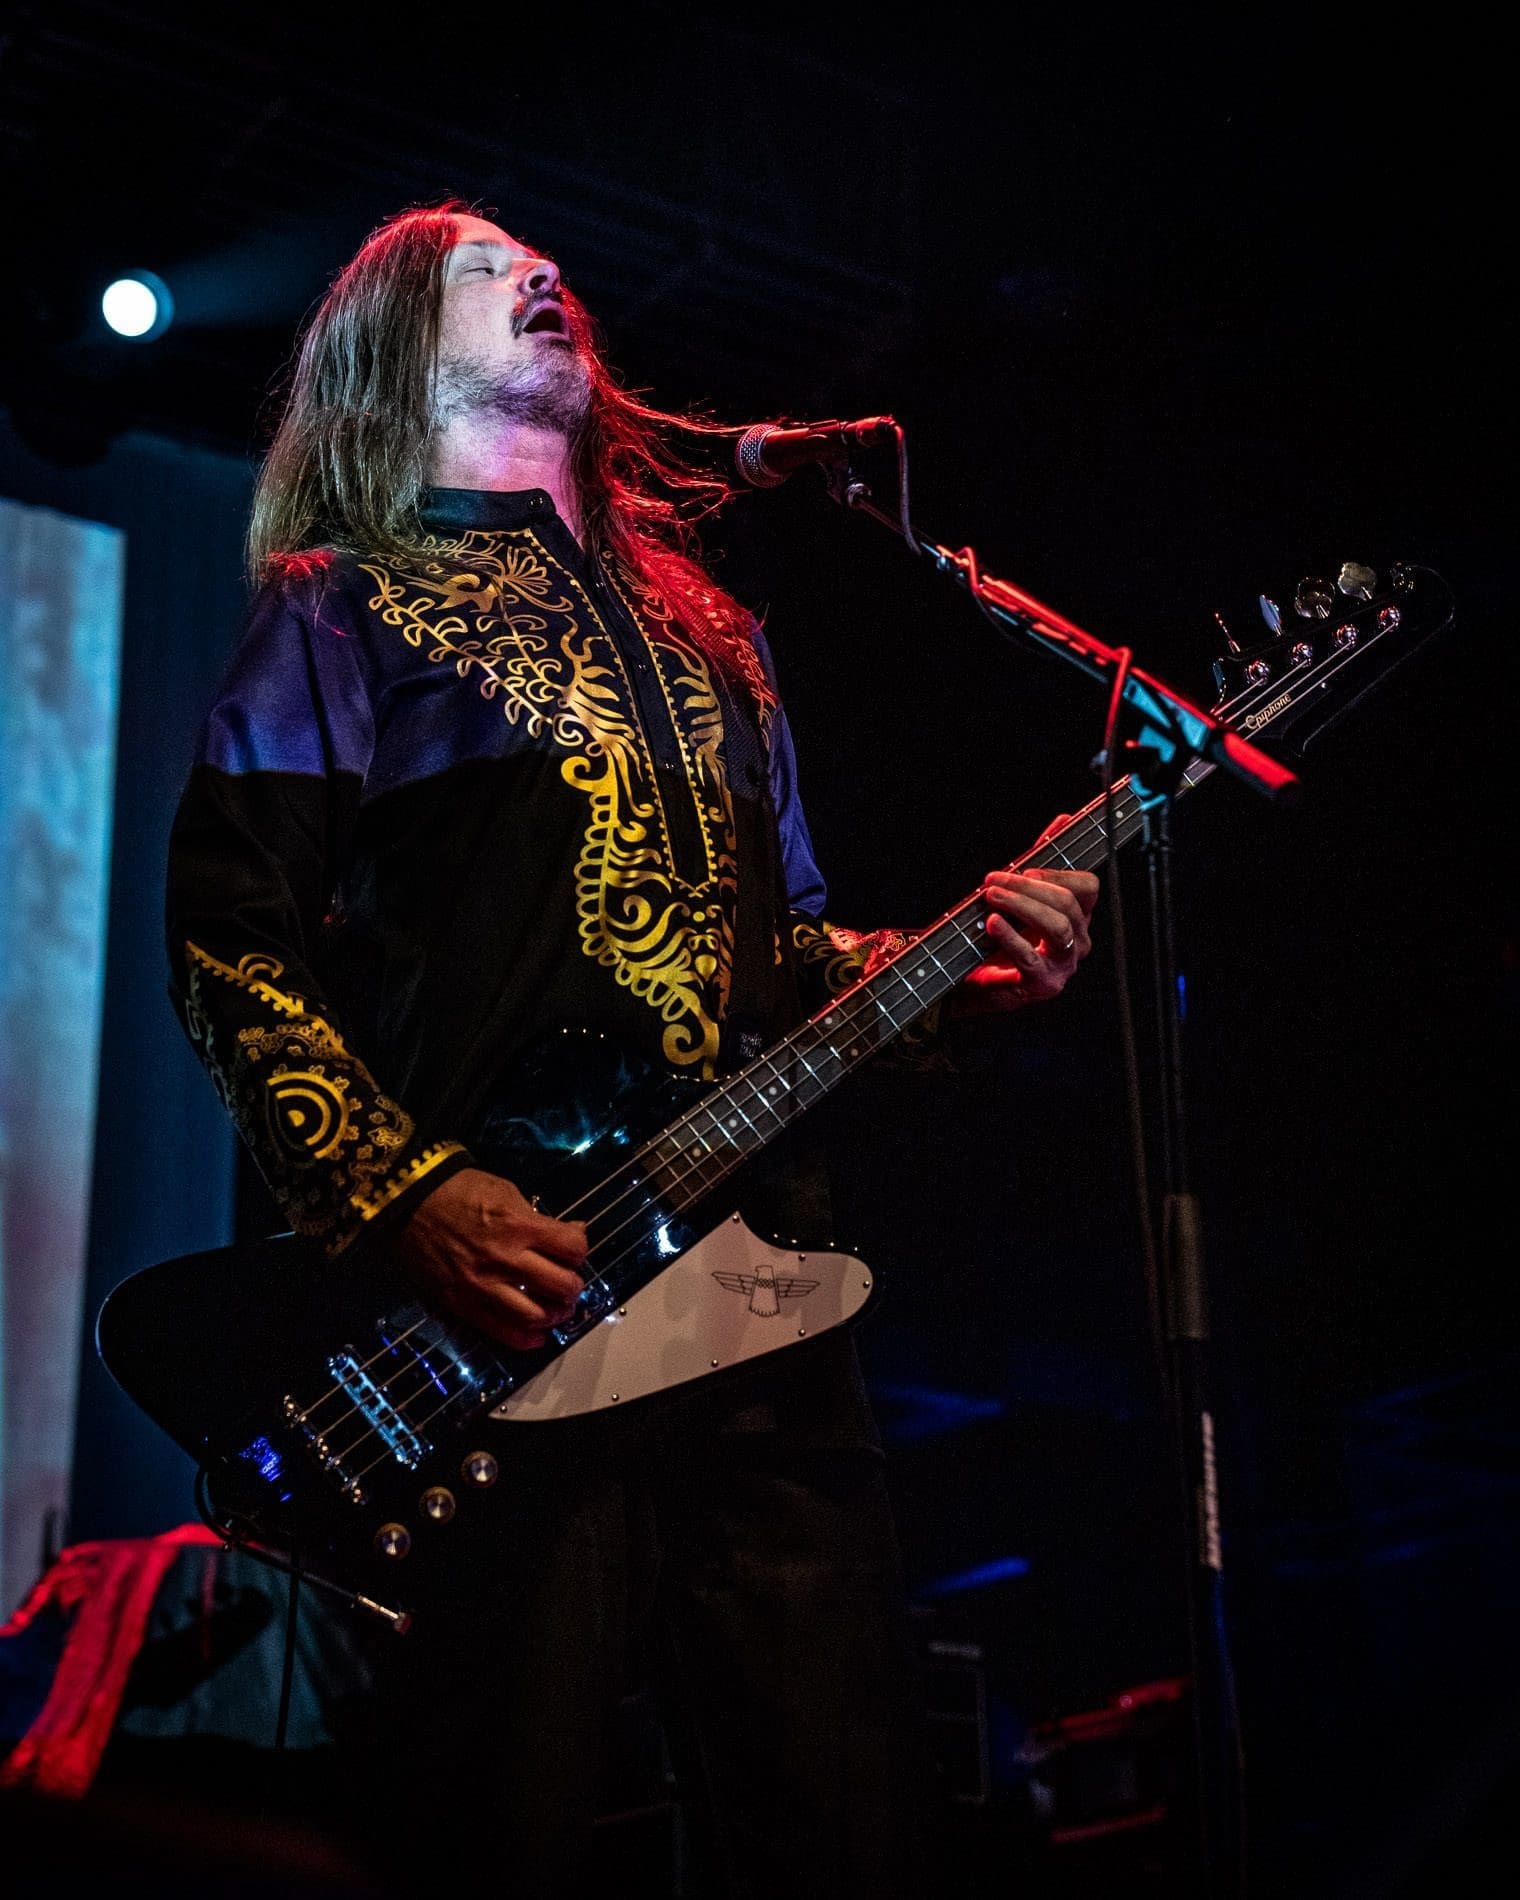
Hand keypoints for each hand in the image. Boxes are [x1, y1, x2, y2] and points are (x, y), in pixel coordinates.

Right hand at [391, 1167, 587, 1351]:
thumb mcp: (506, 1191)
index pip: (573, 1248)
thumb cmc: (458, 1190)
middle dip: (573, 1285)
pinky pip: (501, 1331)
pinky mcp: (462, 1303)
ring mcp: (483, 1285)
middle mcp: (506, 1259)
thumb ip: (538, 1217)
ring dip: (554, 1315)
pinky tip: (536, 1335)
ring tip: (555, 1309)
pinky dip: (525, 1339)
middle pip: (562, 1286)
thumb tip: (570, 1232)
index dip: (579, 1248)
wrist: (406, 1203)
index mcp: (519, 1225)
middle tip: (567, 1282)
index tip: (572, 1248)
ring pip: (536, 1316)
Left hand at [959, 824, 1099, 1013]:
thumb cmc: (1000, 938)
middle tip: (995, 880)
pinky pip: (1032, 958)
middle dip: (1029, 887)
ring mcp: (1064, 964)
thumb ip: (1042, 858)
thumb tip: (1063, 819)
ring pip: (1058, 927)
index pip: (1087, 887)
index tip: (1027, 868)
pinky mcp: (1044, 984)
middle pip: (1068, 904)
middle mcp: (1077, 940)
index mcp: (1077, 917)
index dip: (1059, 873)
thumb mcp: (1021, 894)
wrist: (975, 980)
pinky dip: (1011, 937)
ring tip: (992, 897)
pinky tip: (994, 924)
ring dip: (1021, 906)